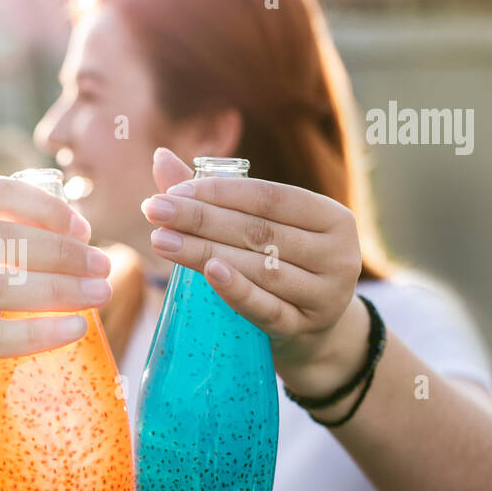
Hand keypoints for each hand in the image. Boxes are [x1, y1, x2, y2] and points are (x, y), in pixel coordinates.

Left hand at [141, 148, 363, 391]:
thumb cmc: (281, 265)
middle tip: (154, 211)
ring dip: (204, 252)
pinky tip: (209, 272)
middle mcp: (338, 255)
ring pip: (258, 268)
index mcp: (332, 218)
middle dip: (200, 219)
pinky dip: (237, 290)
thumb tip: (161, 157)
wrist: (313, 333)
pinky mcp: (304, 328)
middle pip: (259, 231)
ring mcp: (325, 295)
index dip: (220, 192)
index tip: (172, 192)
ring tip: (161, 240)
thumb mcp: (261, 229)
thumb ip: (214, 196)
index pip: (270, 197)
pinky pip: (266, 308)